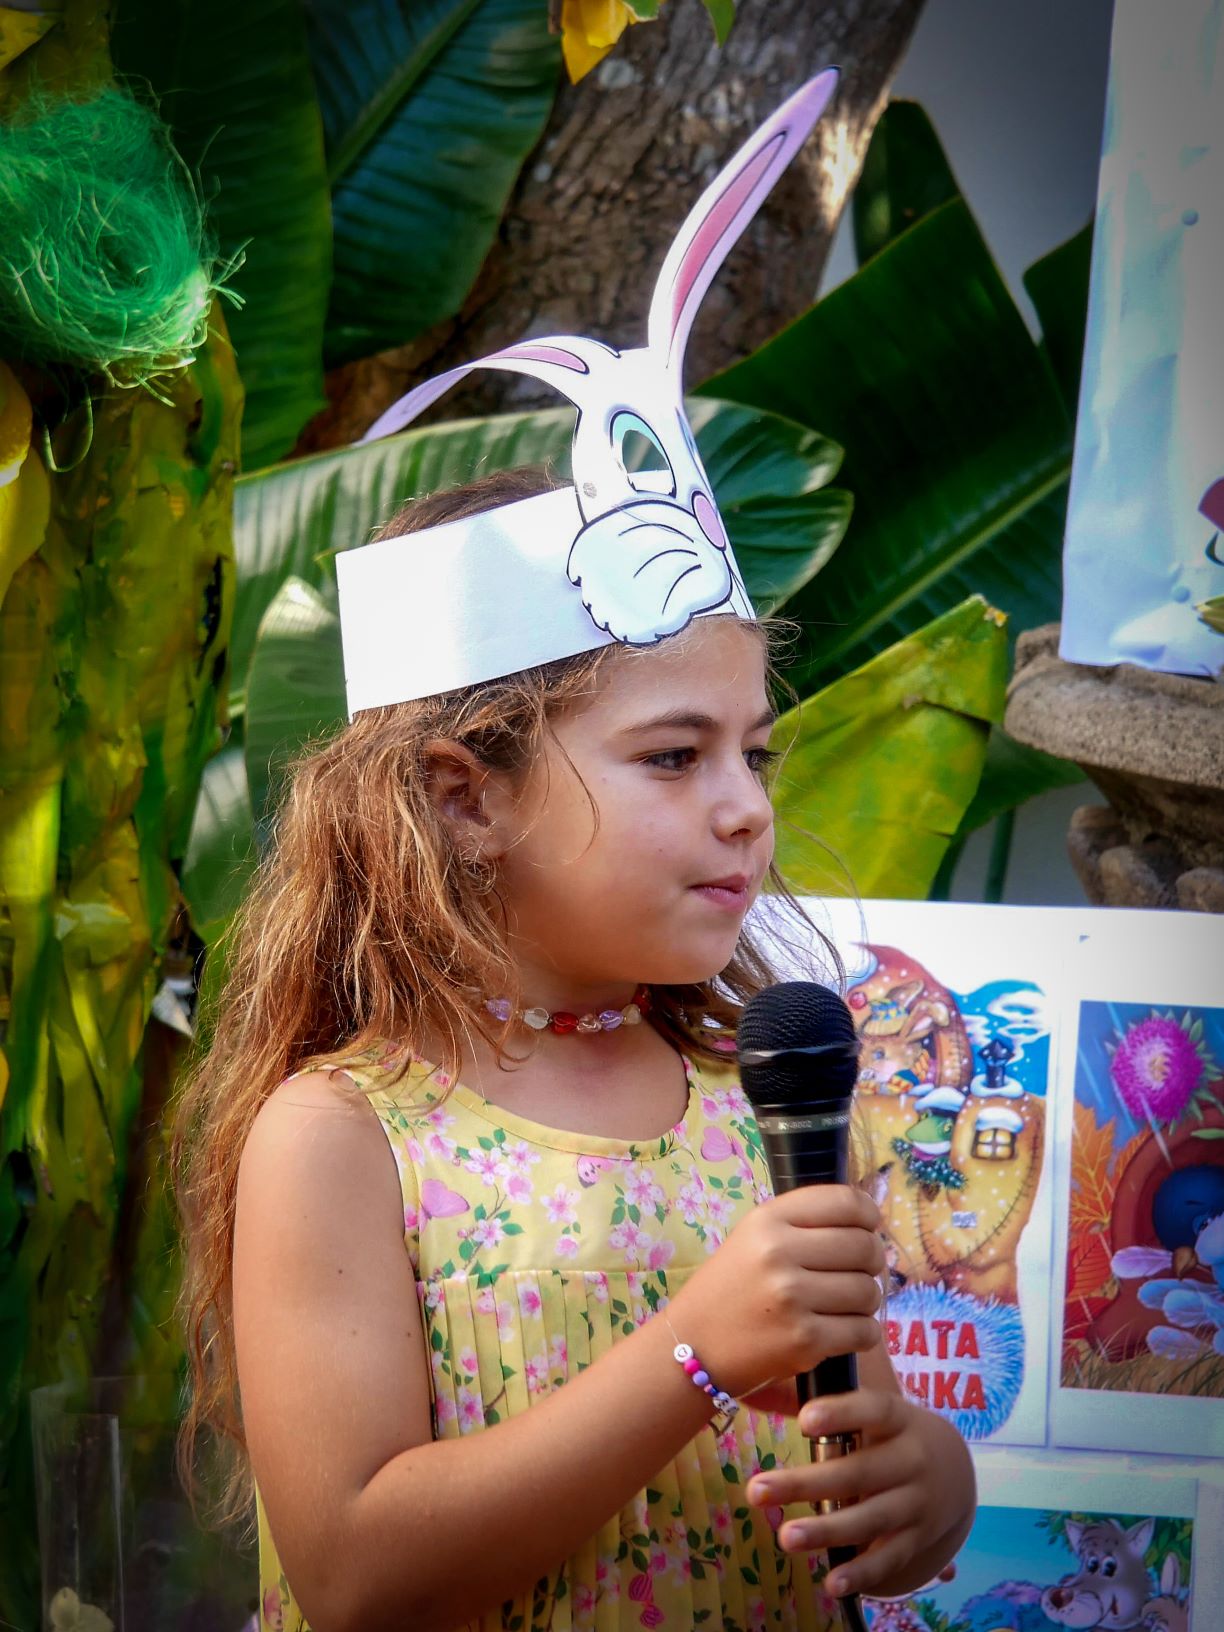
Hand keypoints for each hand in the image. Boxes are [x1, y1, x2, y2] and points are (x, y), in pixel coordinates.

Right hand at [664, 1185, 884, 1399]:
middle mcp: (779, 1253)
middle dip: (873, 1261)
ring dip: (866, 1301)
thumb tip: (867, 1222)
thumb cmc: (730, 1288)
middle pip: (863, 1247)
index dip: (868, 1215)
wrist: (693, 1346)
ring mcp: (792, 1298)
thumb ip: (803, 1224)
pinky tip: (843, 1331)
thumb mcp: (753, 1238)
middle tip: (861, 1272)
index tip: (869, 1227)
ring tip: (846, 1305)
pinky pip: (864, 1331)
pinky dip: (862, 1333)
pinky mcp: (804, 1341)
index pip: (845, 1202)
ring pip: (868, 1291)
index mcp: (768, 1220)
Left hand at [744, 1386, 962, 1599]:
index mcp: (900, 1419)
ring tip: (785, 1537)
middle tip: (757, 1490)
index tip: (804, 1420)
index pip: (873, 1410)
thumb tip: (773, 1387)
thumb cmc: (895, 1433)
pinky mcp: (917, 1540)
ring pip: (870, 1519)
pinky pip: (888, 1559)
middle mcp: (912, 1461)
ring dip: (827, 1530)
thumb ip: (840, 1409)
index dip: (841, 1414)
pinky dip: (861, 1573)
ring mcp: (917, 1504)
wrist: (956, 1469)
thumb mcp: (881, 1412)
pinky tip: (831, 1583)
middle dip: (807, 1483)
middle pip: (858, 1472)